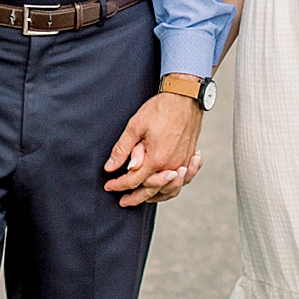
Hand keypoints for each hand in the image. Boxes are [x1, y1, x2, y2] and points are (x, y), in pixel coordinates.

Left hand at [105, 90, 202, 207]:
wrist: (185, 97)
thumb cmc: (160, 109)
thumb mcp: (135, 126)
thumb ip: (122, 150)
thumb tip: (110, 167)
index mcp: (156, 159)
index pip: (133, 181)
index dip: (119, 185)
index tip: (109, 186)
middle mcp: (172, 165)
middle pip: (151, 191)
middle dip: (135, 198)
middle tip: (123, 201)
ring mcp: (183, 163)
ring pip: (170, 189)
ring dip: (156, 196)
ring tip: (144, 197)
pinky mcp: (189, 157)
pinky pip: (184, 180)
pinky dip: (174, 186)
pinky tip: (167, 185)